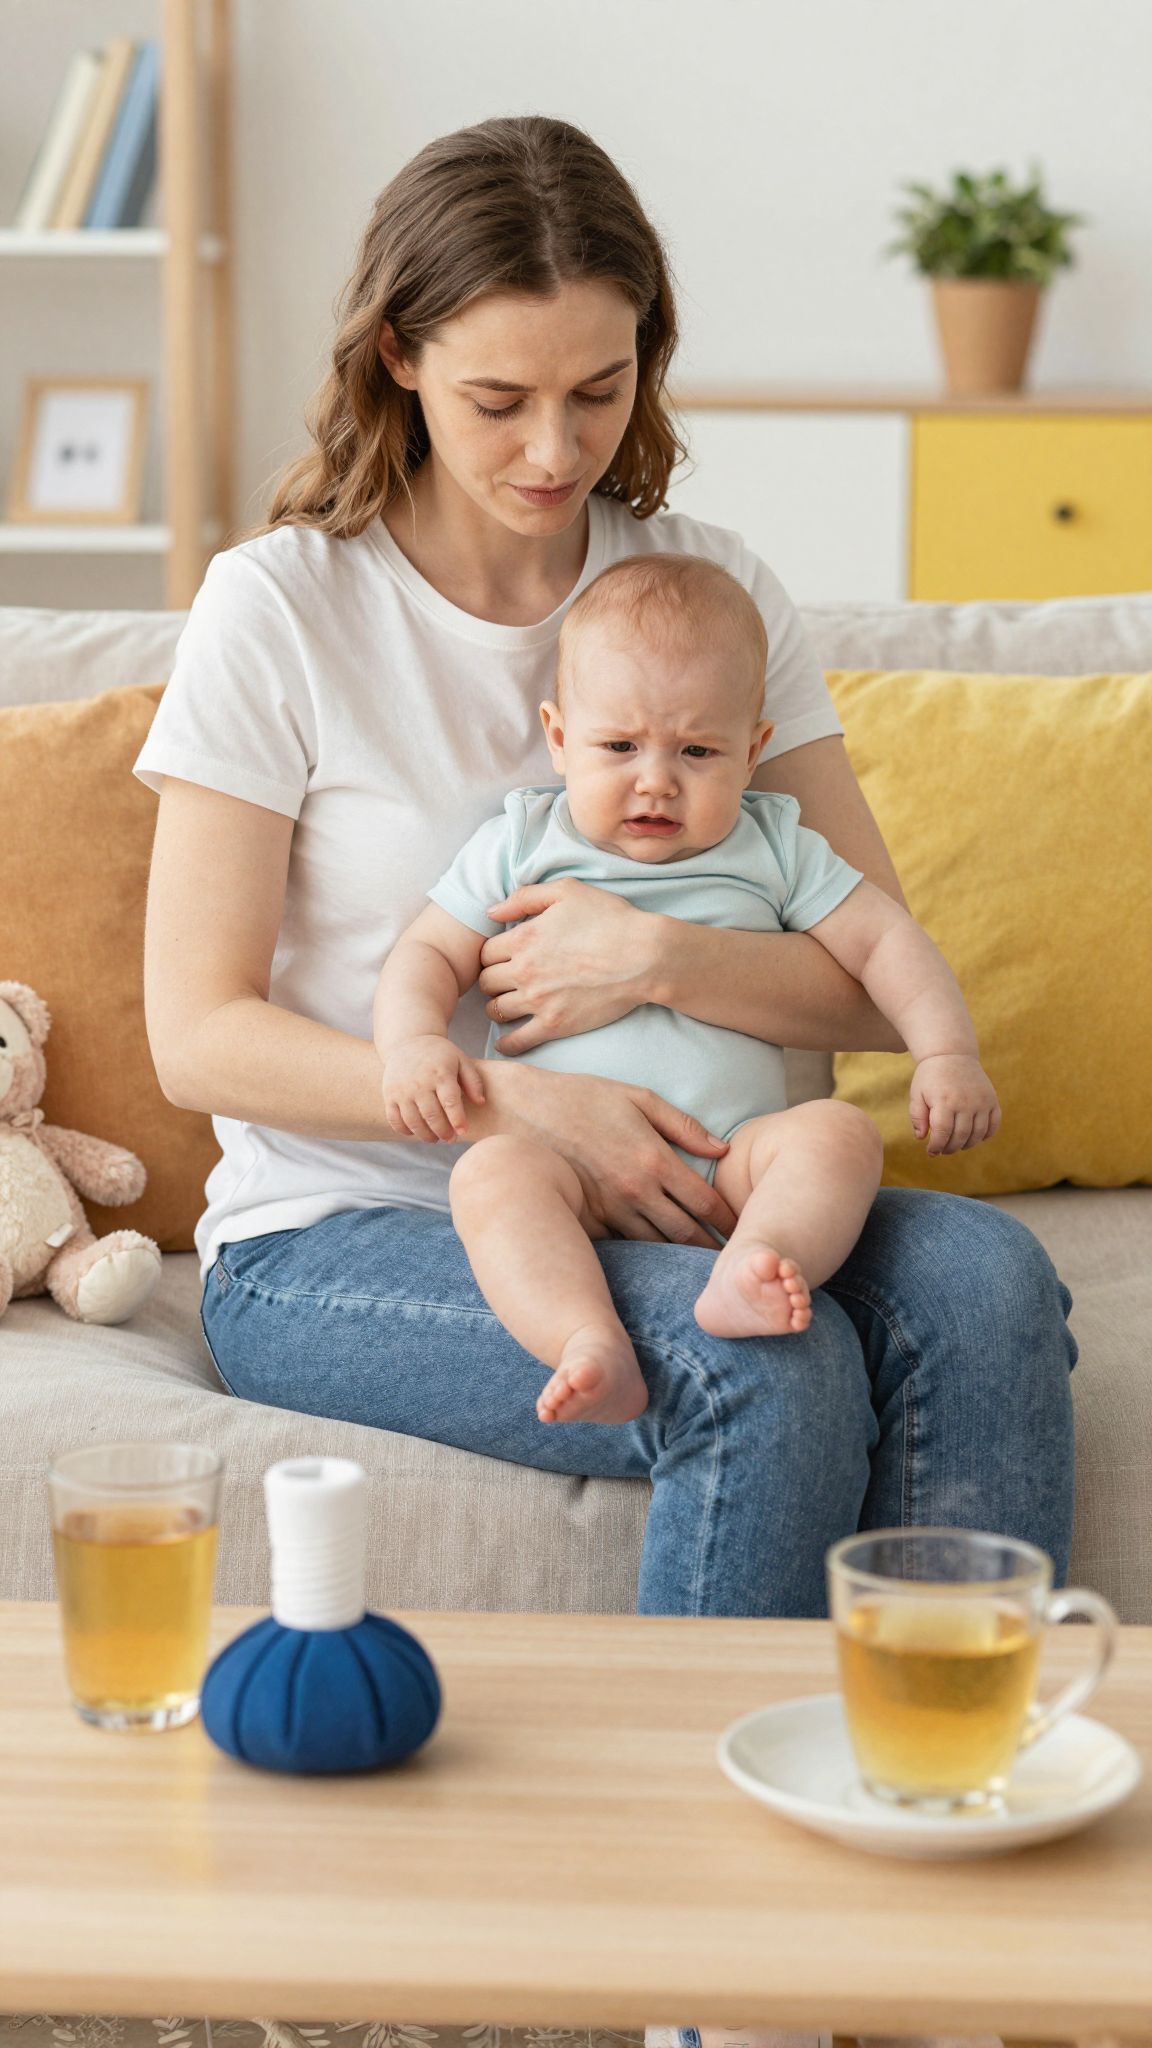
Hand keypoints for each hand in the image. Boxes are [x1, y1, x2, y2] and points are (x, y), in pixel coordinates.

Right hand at [381, 1035, 485, 1142]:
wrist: (408, 1042)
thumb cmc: (439, 1055)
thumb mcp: (460, 1060)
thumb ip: (473, 1081)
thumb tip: (481, 1102)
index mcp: (440, 1074)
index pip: (450, 1101)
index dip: (457, 1119)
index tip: (462, 1131)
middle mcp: (419, 1083)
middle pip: (432, 1115)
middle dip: (443, 1132)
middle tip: (451, 1139)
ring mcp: (401, 1090)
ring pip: (413, 1121)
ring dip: (425, 1135)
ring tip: (435, 1138)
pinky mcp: (389, 1095)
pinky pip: (394, 1119)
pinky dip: (405, 1130)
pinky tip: (415, 1132)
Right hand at [474, 1060, 738, 1245]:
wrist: (523, 1111)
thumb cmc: (583, 1097)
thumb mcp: (638, 1097)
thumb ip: (683, 1125)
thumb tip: (722, 1149)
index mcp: (654, 1158)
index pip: (705, 1202)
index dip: (729, 1221)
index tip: (742, 1230)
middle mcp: (636, 1189)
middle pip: (685, 1232)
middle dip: (710, 1249)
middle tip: (731, 1259)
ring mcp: (610, 1208)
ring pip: (656, 1245)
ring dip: (679, 1257)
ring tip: (701, 1268)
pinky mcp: (588, 1218)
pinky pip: (623, 1244)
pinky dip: (643, 1253)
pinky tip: (656, 1260)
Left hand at [479, 881, 659, 1053]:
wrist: (644, 956)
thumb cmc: (610, 919)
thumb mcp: (567, 891)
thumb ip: (525, 897)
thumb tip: (491, 911)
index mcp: (523, 938)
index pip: (485, 952)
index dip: (493, 954)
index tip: (504, 958)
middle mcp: (524, 971)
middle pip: (486, 982)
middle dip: (493, 980)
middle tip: (505, 981)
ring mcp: (538, 1001)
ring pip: (496, 1010)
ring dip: (498, 1007)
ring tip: (508, 1005)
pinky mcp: (555, 1024)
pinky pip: (517, 1041)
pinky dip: (507, 1043)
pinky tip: (507, 1041)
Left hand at [910, 1053, 1001, 1155]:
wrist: (952, 1054)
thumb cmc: (931, 1077)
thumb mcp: (917, 1094)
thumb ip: (917, 1117)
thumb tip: (921, 1138)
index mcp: (944, 1101)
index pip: (942, 1133)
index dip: (936, 1146)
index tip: (931, 1152)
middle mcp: (965, 1102)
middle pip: (960, 1136)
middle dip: (950, 1148)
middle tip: (943, 1150)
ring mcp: (981, 1101)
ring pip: (978, 1134)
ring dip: (967, 1145)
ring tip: (957, 1145)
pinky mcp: (992, 1100)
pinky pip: (994, 1124)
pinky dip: (986, 1135)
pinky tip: (974, 1136)